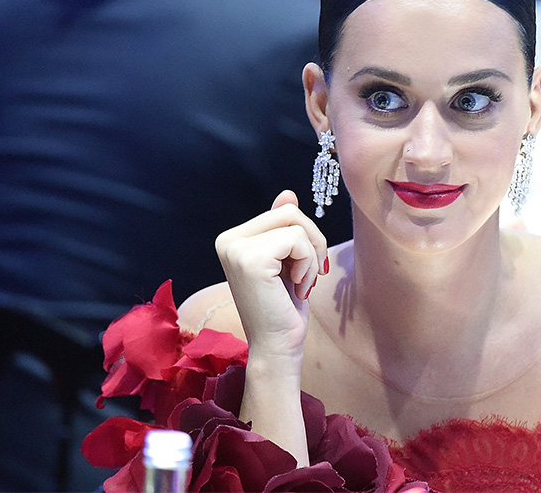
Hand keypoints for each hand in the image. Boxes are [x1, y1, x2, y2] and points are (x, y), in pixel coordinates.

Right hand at [215, 190, 327, 363]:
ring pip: (297, 224)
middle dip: (312, 242)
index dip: (304, 239)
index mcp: (232, 239)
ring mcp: (236, 249)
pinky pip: (298, 240)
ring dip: (311, 256)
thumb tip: (287, 194)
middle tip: (309, 275)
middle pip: (289, 212)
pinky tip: (298, 288)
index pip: (282, 212)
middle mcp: (227, 240)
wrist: (277, 348)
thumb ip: (282, 228)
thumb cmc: (283, 309)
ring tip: (301, 284)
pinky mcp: (250, 259)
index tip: (301, 271)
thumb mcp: (286, 262)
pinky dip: (308, 264)